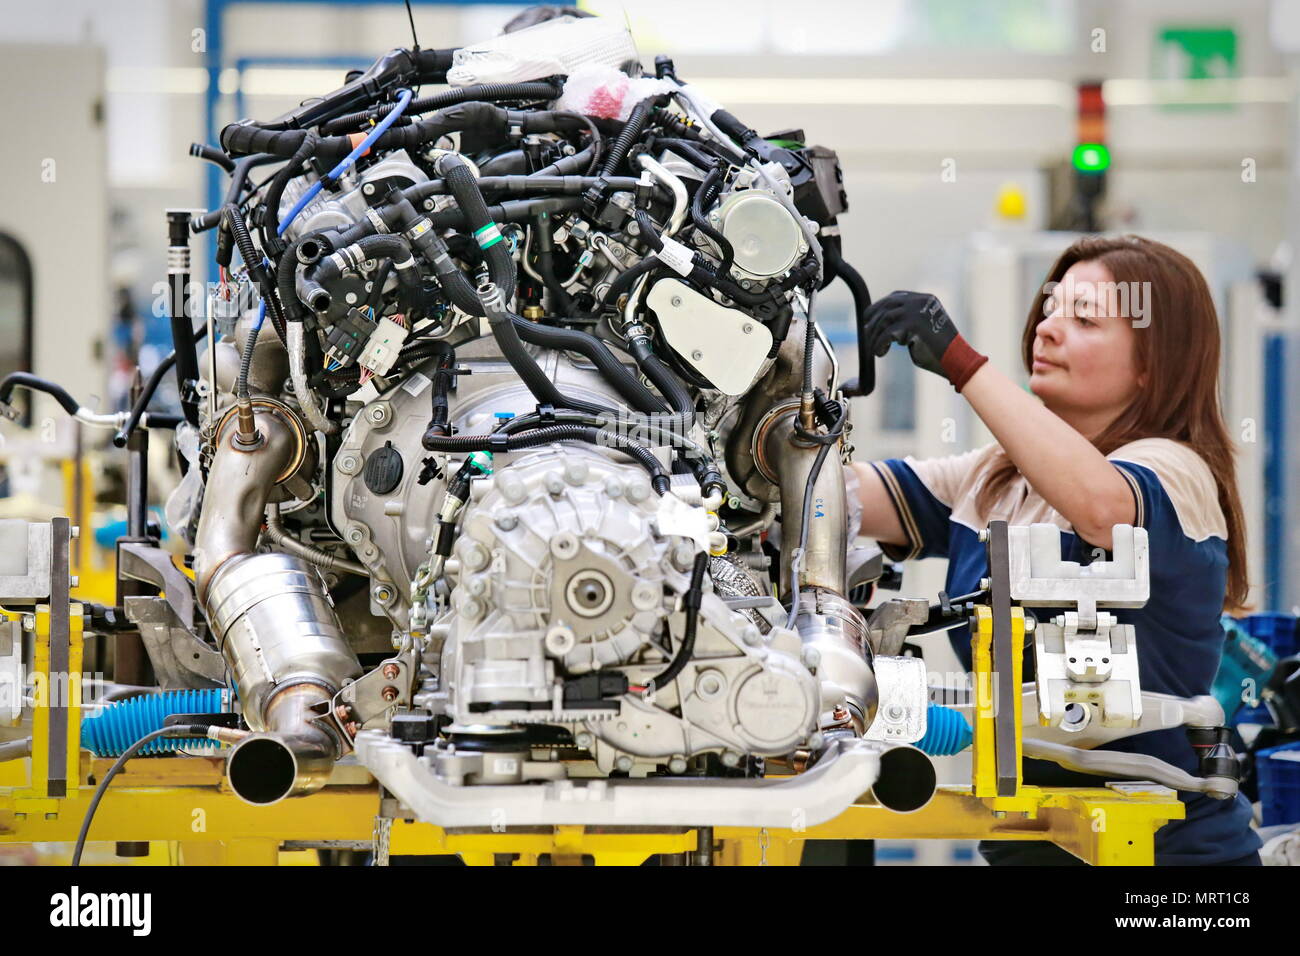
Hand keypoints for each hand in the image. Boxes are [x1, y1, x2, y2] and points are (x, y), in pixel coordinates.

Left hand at [863, 290, 986, 390]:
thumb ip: (906, 323)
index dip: (878, 307)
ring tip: (875, 349)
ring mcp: (917, 311)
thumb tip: (880, 325)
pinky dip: (879, 344)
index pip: (895, 297)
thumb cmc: (939, 351)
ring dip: (875, 336)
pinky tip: (880, 353)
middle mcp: (920, 301)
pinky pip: (887, 333)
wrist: (956, 361)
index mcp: (925, 299)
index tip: (868, 319)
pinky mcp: (913, 324)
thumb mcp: (922, 330)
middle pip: (887, 306)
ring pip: (884, 320)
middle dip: (872, 321)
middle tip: (866, 336)